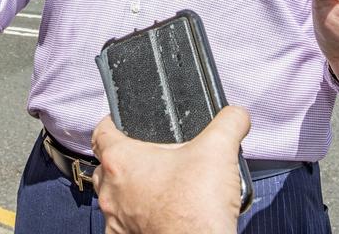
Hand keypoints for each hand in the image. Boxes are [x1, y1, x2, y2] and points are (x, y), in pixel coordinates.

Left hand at [92, 108, 249, 233]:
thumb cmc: (197, 207)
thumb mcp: (219, 150)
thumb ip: (228, 122)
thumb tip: (236, 115)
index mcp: (121, 160)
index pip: (101, 131)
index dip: (112, 121)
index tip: (124, 122)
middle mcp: (111, 191)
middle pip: (106, 165)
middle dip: (124, 158)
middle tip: (151, 156)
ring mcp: (116, 220)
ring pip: (113, 196)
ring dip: (130, 189)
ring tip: (158, 186)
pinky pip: (123, 224)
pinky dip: (136, 217)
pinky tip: (158, 213)